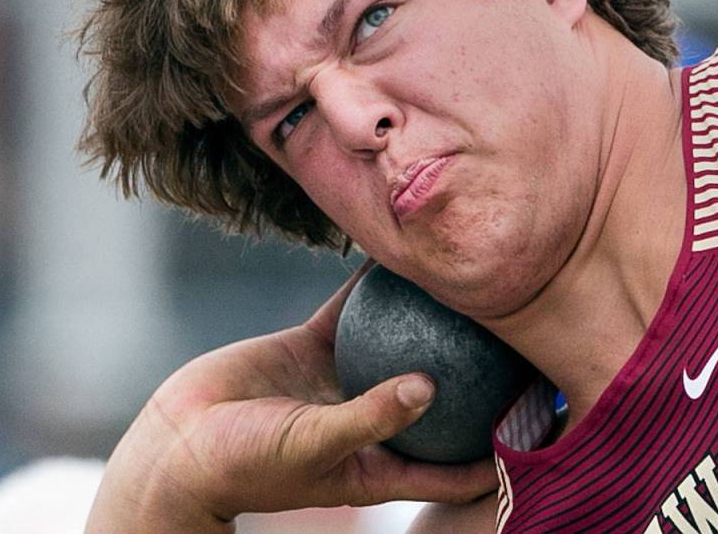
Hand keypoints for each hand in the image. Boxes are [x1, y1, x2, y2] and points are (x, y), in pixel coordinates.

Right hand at [85, 261, 497, 532]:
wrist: (176, 444)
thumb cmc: (243, 465)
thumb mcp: (312, 447)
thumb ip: (370, 417)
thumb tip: (429, 386)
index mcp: (379, 462)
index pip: (454, 464)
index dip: (498, 450)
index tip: (542, 419)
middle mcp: (371, 418)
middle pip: (440, 395)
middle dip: (477, 374)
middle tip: (520, 335)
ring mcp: (344, 379)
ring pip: (401, 341)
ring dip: (429, 318)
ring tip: (472, 281)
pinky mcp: (314, 346)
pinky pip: (355, 310)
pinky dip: (376, 286)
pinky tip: (403, 253)